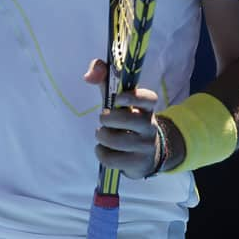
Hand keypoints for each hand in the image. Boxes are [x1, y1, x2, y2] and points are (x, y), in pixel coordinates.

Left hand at [84, 58, 160, 178]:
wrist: (145, 152)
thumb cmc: (125, 118)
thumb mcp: (116, 98)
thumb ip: (103, 77)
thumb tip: (88, 76)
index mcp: (146, 107)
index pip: (149, 98)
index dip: (134, 96)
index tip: (118, 97)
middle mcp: (150, 125)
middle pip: (128, 120)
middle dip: (107, 118)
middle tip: (103, 119)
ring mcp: (146, 146)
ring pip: (118, 141)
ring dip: (102, 136)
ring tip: (102, 134)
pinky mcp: (139, 163)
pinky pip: (113, 159)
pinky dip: (101, 153)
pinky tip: (102, 148)